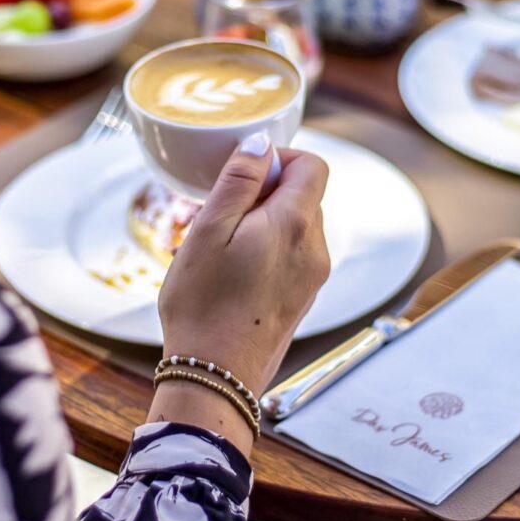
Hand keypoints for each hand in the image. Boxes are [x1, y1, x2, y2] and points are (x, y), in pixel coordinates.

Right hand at [157, 135, 329, 397]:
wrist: (215, 377)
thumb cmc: (204, 304)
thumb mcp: (209, 230)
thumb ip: (239, 181)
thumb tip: (262, 143)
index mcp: (296, 224)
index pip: (313, 165)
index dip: (280, 157)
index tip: (244, 173)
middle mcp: (315, 248)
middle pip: (304, 194)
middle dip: (265, 192)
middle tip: (222, 211)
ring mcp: (313, 275)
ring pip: (296, 224)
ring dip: (263, 221)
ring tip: (222, 245)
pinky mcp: (303, 297)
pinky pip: (292, 253)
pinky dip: (267, 247)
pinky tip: (233, 270)